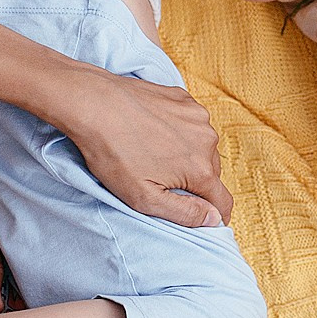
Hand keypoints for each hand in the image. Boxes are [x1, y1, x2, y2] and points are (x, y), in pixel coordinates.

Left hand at [55, 67, 235, 229]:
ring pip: (202, 147)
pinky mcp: (184, 99)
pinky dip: (178, 131)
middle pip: (212, 173)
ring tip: (152, 153)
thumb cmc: (112, 153)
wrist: (92, 104)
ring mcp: (197, 116)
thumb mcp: (143, 198)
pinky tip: (152, 131)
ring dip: (186, 154)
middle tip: (161, 181)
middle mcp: (207, 141)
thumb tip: (214, 219)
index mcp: (200, 170)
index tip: (206, 219)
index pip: (224, 201)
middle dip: (194, 182)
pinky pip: (191, 123)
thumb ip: (184, 212)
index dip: (217, 216)